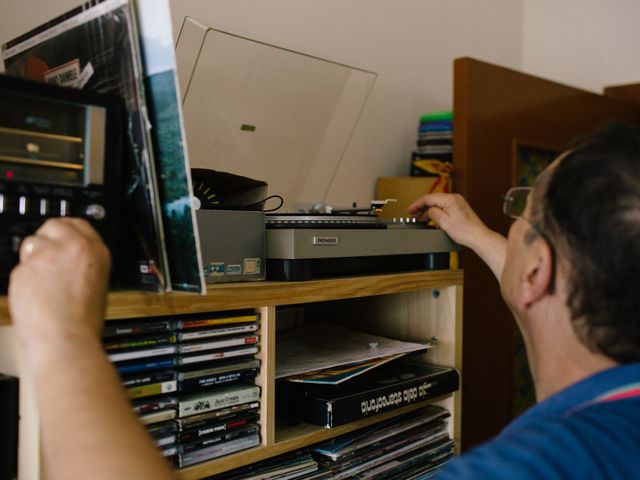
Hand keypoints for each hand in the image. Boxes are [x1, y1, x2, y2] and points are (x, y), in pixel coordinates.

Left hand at [8, 218, 110, 356]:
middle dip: (48, 237)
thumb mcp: (97, 283)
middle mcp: (72, 248)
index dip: (68, 230)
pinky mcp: (24, 269)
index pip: (79, 224)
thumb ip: (83, 263)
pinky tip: (34, 295)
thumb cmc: (83, 322)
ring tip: (42, 282)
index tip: (62, 236)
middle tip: (47, 255)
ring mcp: (46, 256)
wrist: (65, 340)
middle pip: (54, 224)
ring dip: (34, 257)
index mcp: (96, 251)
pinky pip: (20, 267)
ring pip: (32, 243)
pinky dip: (24, 278)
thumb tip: (68, 257)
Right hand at [407, 193, 489, 246]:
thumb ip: (433, 213)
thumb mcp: (444, 222)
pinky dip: (436, 211)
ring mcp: (458, 202)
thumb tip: (429, 210)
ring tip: (420, 218)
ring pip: (438, 203)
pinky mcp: (459, 207)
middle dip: (421, 207)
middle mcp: (454, 198)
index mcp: (450, 199)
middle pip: (432, 199)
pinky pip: (444, 206)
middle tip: (413, 214)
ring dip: (428, 210)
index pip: (428, 198)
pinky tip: (431, 218)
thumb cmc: (465, 231)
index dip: (417, 204)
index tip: (410, 210)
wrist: (478, 236)